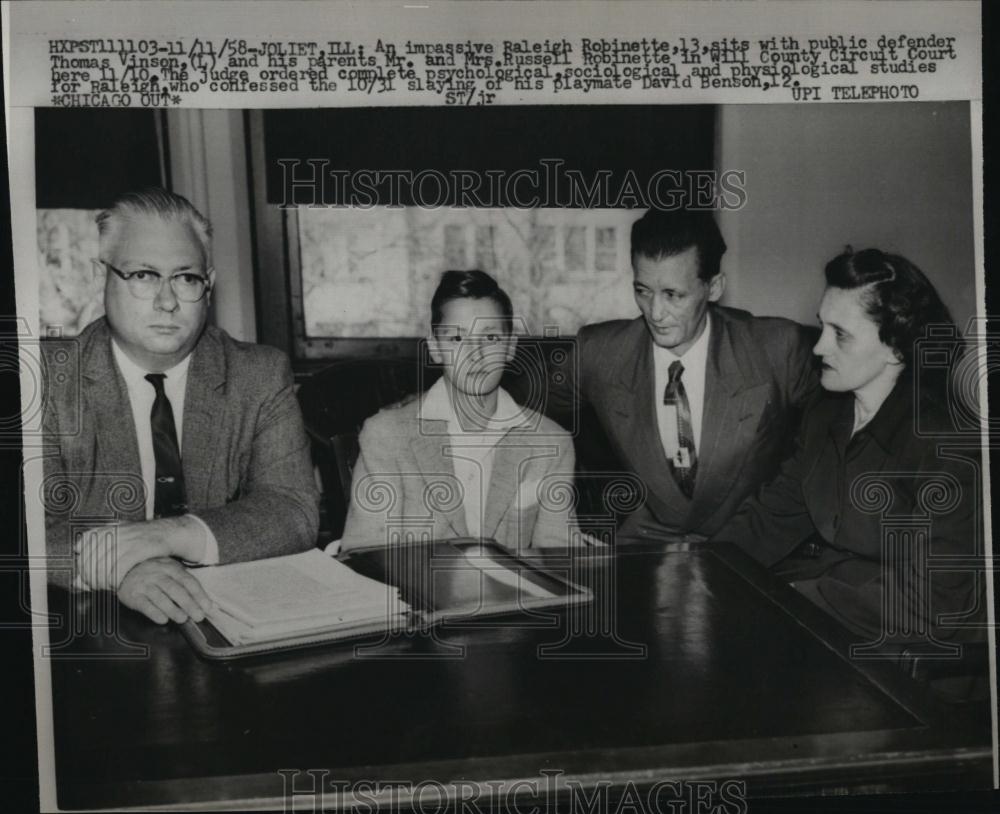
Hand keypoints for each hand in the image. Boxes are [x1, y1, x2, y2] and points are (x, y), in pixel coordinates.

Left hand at [74, 516, 206, 590]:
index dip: (82, 563)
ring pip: (103, 566)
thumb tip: (75, 563)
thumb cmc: (142, 539)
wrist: (170, 532)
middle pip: (91, 559)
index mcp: (108, 528)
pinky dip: (115, 580)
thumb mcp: (119, 538)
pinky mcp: (139, 549)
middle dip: (89, 576)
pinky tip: (116, 585)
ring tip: (104, 587)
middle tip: (94, 586)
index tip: (86, 575)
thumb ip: (98, 551)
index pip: (83, 546)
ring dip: (101, 580)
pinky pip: (119, 568)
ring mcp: (127, 540)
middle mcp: (115, 532)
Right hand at [117, 557, 214, 624]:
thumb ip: (184, 582)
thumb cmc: (154, 573)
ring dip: (173, 610)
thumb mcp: (170, 570)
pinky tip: (162, 620)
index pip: (188, 581)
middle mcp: (158, 575)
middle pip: (176, 590)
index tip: (207, 606)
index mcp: (171, 568)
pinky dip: (154, 613)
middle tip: (198, 616)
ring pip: (161, 598)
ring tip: (183, 619)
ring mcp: (145, 585)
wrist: (126, 570)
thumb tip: (202, 600)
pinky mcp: (134, 595)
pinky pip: (145, 605)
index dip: (199, 594)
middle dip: (189, 604)